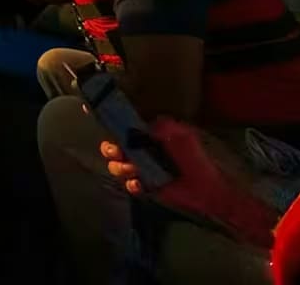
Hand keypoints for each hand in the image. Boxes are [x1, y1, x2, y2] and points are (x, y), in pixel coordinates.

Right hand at [99, 118, 277, 247]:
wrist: (209, 190)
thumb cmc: (197, 158)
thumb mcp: (182, 135)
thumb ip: (161, 126)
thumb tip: (141, 122)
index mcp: (148, 133)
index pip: (123, 122)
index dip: (107, 117)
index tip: (90, 109)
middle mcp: (141, 149)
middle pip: (113, 144)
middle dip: (110, 149)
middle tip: (117, 152)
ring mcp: (141, 167)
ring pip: (117, 165)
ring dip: (121, 168)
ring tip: (135, 171)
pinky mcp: (144, 185)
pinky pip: (129, 184)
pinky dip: (132, 184)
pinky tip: (141, 184)